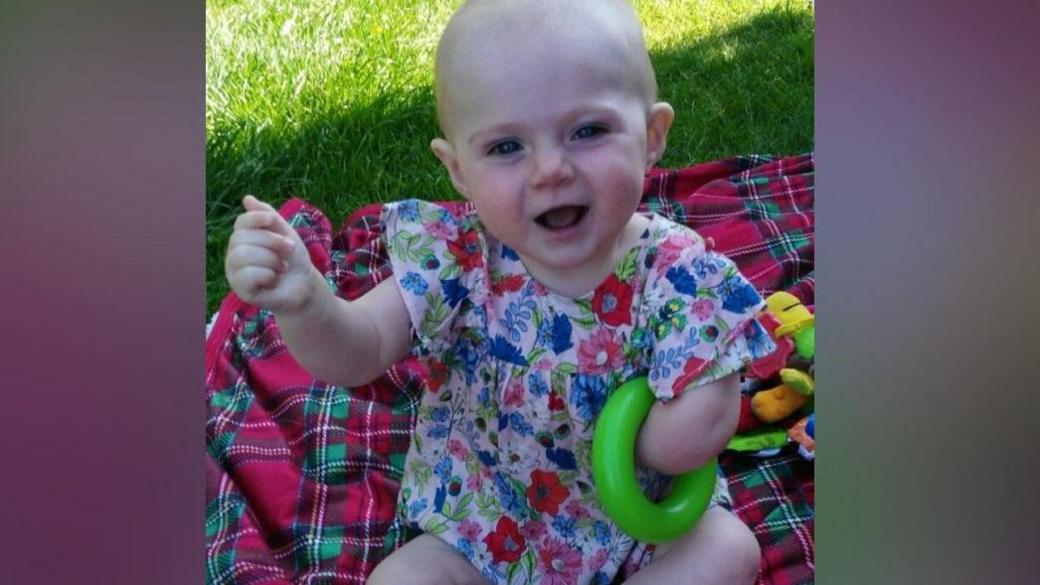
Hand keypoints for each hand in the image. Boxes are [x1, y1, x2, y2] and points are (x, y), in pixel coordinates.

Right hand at [224, 195, 323, 313]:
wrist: (305, 285)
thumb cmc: (292, 258)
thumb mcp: (284, 233)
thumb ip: (268, 216)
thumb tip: (247, 198)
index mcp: (243, 238)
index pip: (241, 222)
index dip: (256, 218)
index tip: (274, 220)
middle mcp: (234, 254)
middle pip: (241, 237)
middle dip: (271, 241)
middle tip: (290, 249)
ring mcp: (234, 272)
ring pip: (242, 255)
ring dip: (270, 258)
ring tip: (282, 266)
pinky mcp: (240, 290)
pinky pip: (247, 275)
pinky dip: (266, 274)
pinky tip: (274, 278)